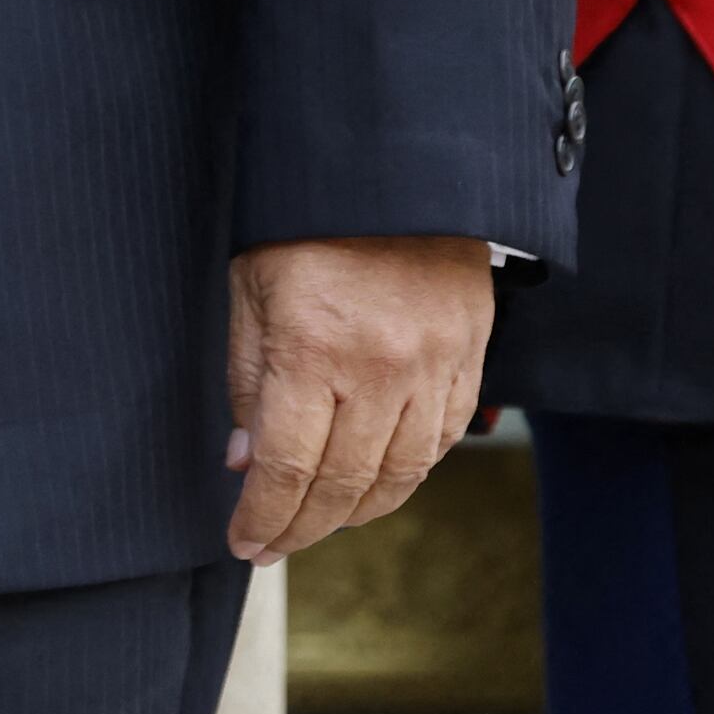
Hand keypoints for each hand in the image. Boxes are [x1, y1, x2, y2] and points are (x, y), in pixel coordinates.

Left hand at [220, 235, 490, 563]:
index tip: (243, 543)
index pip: (288, 467)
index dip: (264, 516)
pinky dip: (407, 473)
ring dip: (357, 510)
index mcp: (313, 349)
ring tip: (321, 521)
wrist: (393, 168)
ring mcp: (433, 367)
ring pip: (400, 474)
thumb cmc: (305, 224)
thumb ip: (249, 381)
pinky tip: (376, 481)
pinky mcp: (469, 357)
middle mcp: (380, 369)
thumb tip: (246, 463)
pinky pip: (442, 441)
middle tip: (274, 545)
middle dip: (304, 527)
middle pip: (343, 484)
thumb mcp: (250, 290)